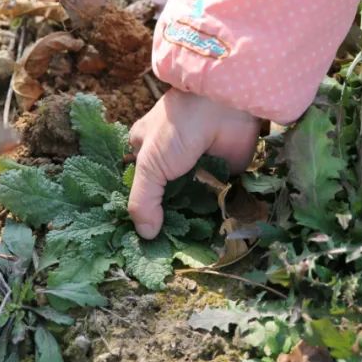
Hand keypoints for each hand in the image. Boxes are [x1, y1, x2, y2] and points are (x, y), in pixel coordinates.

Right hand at [128, 90, 261, 238]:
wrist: (223, 107)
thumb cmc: (177, 128)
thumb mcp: (149, 164)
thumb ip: (143, 201)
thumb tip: (145, 236)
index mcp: (144, 153)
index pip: (138, 188)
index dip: (139, 213)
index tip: (138, 243)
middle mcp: (169, 161)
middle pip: (164, 199)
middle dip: (164, 222)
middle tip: (163, 253)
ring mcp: (195, 168)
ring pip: (188, 202)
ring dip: (189, 223)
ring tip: (185, 251)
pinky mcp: (221, 174)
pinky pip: (214, 201)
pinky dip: (212, 216)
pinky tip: (208, 238)